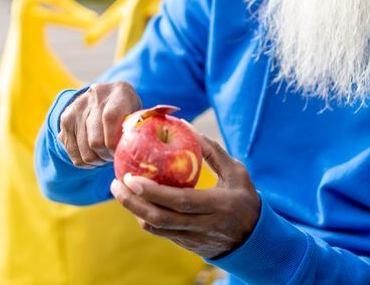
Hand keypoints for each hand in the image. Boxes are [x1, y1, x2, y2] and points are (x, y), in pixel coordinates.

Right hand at [58, 81, 140, 167]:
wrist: (105, 96)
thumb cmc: (128, 110)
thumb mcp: (138, 114)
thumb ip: (138, 129)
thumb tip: (137, 153)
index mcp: (118, 91)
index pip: (110, 118)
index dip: (115, 143)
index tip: (121, 152)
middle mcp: (95, 96)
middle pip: (95, 140)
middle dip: (107, 156)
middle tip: (114, 156)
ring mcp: (77, 107)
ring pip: (85, 152)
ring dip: (98, 161)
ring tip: (106, 155)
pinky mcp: (65, 120)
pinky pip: (75, 156)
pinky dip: (86, 163)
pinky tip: (95, 155)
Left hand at [109, 131, 260, 259]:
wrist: (253, 238)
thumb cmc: (244, 198)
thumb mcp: (236, 172)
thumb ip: (212, 150)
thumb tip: (185, 126)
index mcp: (219, 206)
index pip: (180, 201)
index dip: (153, 192)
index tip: (131, 177)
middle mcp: (204, 225)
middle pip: (161, 218)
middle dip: (133, 202)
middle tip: (116, 183)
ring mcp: (193, 238)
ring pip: (156, 228)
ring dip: (135, 210)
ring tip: (121, 190)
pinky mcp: (186, 244)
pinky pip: (160, 232)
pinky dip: (144, 216)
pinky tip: (136, 200)